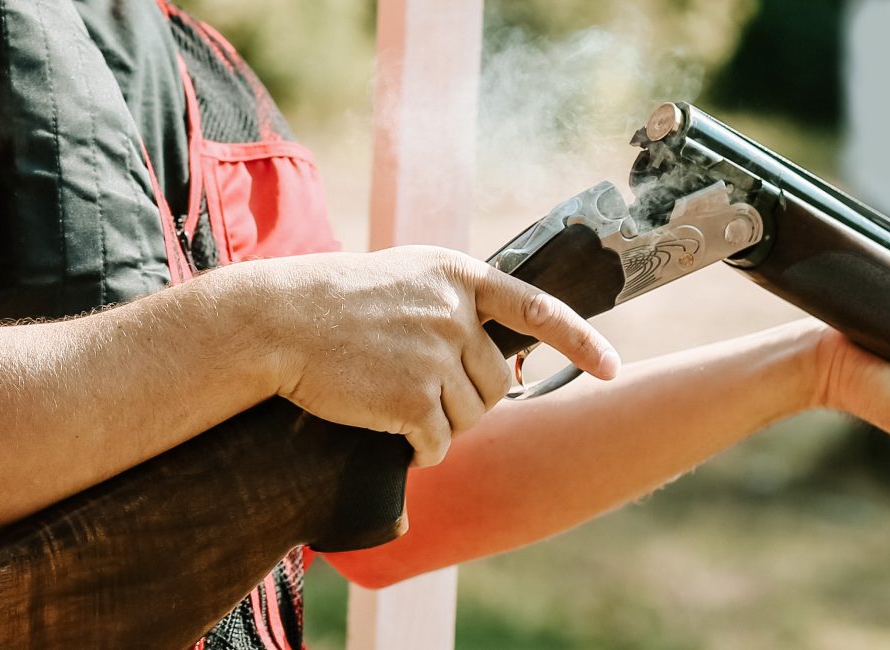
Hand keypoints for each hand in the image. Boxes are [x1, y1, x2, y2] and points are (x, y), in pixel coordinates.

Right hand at [236, 246, 618, 466]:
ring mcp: (435, 354)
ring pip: (469, 416)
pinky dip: (420, 451)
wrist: (277, 321)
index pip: (538, 309)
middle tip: (423, 395)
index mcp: (459, 276)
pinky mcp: (411, 397)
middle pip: (497, 382)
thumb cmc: (335, 302)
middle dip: (469, 399)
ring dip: (441, 424)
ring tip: (396, 403)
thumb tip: (503, 366)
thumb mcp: (406, 280)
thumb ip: (456, 308)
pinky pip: (436, 443)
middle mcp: (456, 312)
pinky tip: (392, 436)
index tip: (612, 368)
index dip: (581, 342)